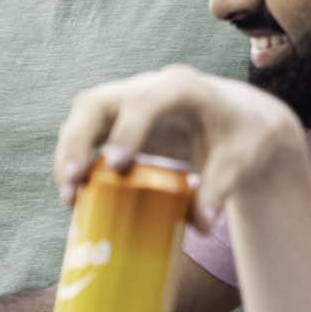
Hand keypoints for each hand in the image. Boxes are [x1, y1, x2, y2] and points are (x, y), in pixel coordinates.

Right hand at [55, 66, 309, 228]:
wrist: (239, 120)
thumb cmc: (241, 136)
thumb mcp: (241, 161)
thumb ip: (221, 188)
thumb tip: (201, 224)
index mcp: (182, 89)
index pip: (148, 99)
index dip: (128, 129)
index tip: (117, 165)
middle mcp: (146, 87)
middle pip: (98, 101)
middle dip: (80, 140)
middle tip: (74, 180)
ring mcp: (127, 100)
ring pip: (83, 116)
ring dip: (69, 153)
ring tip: (69, 197)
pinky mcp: (117, 119)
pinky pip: (85, 132)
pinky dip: (74, 159)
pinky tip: (75, 194)